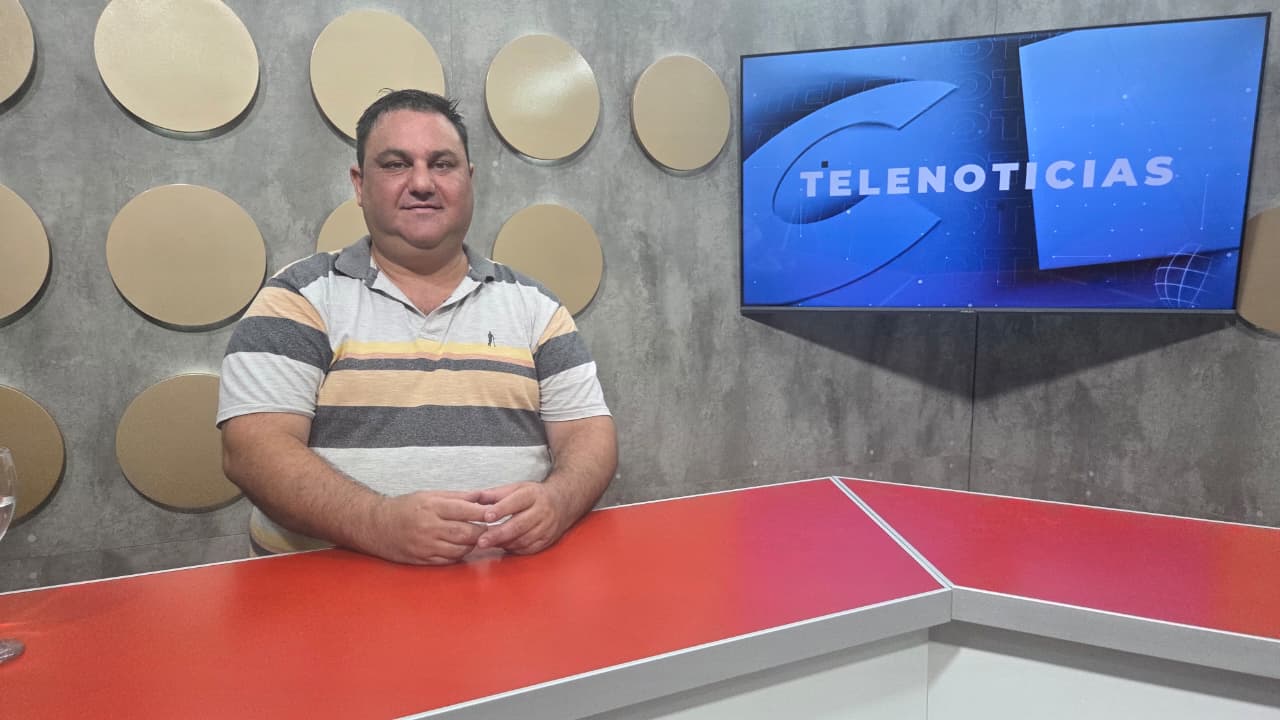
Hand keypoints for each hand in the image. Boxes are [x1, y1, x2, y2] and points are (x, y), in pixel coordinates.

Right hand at [366, 490, 489, 564]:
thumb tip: (482, 496)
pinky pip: (448, 560)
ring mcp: (425, 546)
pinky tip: (461, 547)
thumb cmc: (404, 508)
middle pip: (466, 533)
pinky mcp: (422, 560)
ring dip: (472, 545)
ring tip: (475, 537)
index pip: (465, 510)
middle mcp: (429, 527)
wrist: (376, 526)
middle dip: (482, 532)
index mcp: (432, 507)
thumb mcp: (429, 495)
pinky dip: (459, 555)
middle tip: (489, 528)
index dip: (483, 513)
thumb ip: (457, 496)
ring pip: (459, 549)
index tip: (494, 513)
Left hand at [475, 482, 570, 554]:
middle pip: (519, 525)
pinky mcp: (548, 540)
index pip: (515, 502)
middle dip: (499, 534)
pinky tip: (503, 546)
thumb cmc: (533, 495)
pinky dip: (514, 549)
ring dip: (505, 543)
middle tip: (481, 541)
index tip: (486, 517)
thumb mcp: (517, 487)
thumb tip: (474, 497)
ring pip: (524, 539)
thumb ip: (495, 493)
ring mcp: (547, 527)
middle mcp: (542, 511)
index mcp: (532, 494)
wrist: (562, 502)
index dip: (501, 510)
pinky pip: (529, 548)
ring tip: (488, 544)